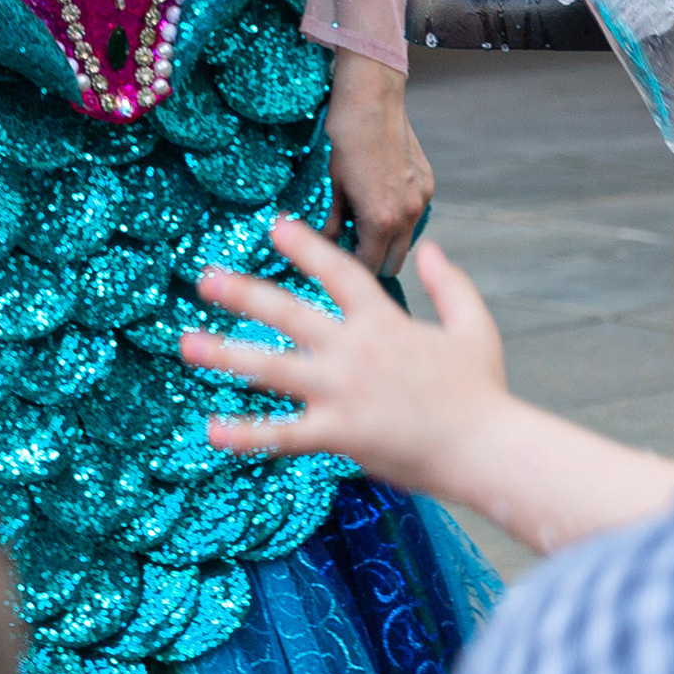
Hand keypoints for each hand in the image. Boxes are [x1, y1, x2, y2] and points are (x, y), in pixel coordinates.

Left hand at [184, 212, 506, 483]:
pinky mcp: (338, 433)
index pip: (337, 271)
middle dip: (243, 293)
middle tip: (205, 277)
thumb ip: (449, 283)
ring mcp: (342, 392)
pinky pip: (282, 434)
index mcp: (384, 321)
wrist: (487, 448)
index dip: (305, 246)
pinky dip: (246, 434)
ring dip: (225, 355)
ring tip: (187, 345)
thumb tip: (428, 246)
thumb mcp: (475, 326)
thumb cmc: (483, 390)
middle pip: (288, 313)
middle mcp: (355, 350)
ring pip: (272, 369)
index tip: (274, 225)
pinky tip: (212, 430)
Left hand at [319, 50, 431, 278]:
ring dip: (388, 242)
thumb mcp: (332, 184)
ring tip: (363, 224)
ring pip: (407, 239)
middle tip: (348, 250)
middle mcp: (408, 214)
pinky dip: (399, 218)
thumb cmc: (345, 137)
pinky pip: (414, 214)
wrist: (373, 96)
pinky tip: (379, 200)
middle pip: (394, 263)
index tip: (335, 265)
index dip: (349, 270)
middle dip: (372, 262)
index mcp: (381, 220)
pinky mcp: (428, 182)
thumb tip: (325, 245)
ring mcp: (422, 197)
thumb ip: (333, 223)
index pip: (368, 268)